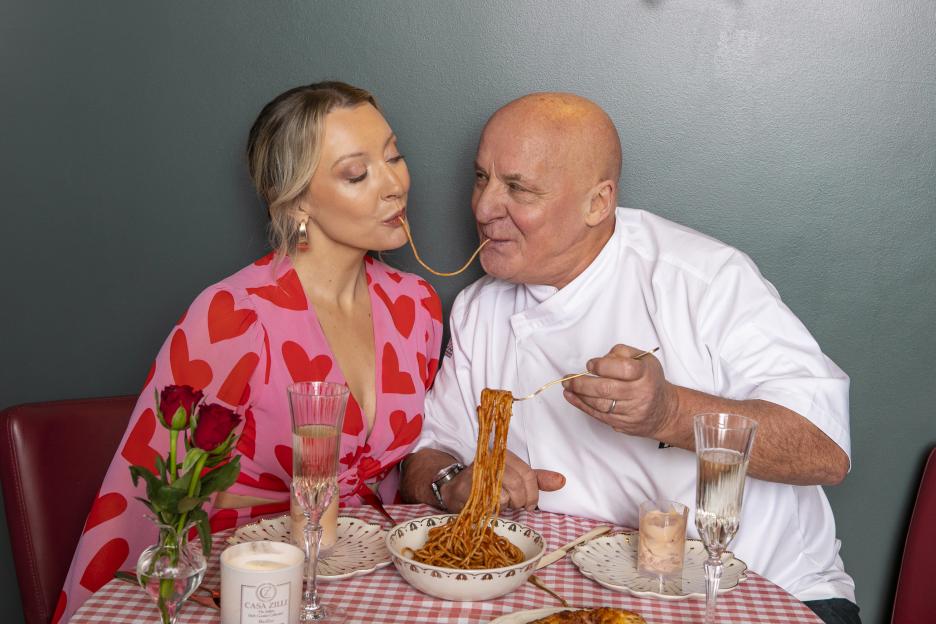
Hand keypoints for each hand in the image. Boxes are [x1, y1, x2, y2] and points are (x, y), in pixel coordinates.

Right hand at [441, 450, 564, 511]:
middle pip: (519, 483)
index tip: (531, 505)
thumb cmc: (489, 484)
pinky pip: (491, 501)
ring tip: (504, 505)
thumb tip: (562, 481)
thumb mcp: (515, 478)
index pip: (528, 473)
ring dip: (508, 505)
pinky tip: (491, 506)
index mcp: (506, 455)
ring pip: (507, 493)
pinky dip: (495, 508)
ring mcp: (481, 473)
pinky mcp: (471, 486)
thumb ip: (537, 479)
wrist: (456, 489)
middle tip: (518, 507)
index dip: (533, 493)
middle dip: (522, 501)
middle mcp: (493, 460)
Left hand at [562, 344, 676, 439]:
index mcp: (645, 374)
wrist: (665, 410)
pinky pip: (599, 415)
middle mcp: (640, 393)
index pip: (623, 369)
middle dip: (582, 383)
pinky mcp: (624, 423)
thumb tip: (600, 359)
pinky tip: (571, 397)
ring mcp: (632, 411)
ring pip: (600, 404)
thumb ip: (622, 353)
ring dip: (579, 394)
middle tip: (568, 378)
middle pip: (606, 389)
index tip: (591, 364)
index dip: (602, 366)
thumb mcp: (644, 359)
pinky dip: (582, 405)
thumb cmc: (650, 381)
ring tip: (567, 386)